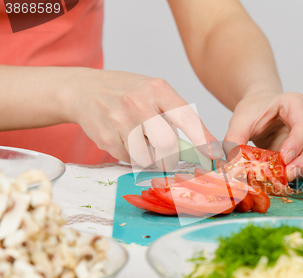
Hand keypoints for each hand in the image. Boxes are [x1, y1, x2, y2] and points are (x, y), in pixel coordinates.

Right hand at [64, 68, 222, 166]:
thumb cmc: (126, 92)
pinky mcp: (105, 137)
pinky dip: (130, 155)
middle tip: (168, 157)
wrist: (84, 89)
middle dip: (171, 157)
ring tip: (140, 141)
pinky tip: (123, 139)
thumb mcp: (152, 91)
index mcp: (157, 89)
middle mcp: (139, 103)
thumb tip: (199, 146)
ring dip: (148, 157)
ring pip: (147, 156)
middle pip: (167, 145)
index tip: (214, 154)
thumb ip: (173, 114)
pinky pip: (128, 159)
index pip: (186, 118)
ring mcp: (120, 120)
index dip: (203, 139)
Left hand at [224, 92, 302, 181]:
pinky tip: (287, 178)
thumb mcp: (241, 120)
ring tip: (286, 179)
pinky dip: (302, 171)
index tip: (285, 158)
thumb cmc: (255, 110)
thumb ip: (234, 139)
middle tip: (289, 175)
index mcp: (296, 103)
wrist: (261, 108)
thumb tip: (231, 164)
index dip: (296, 142)